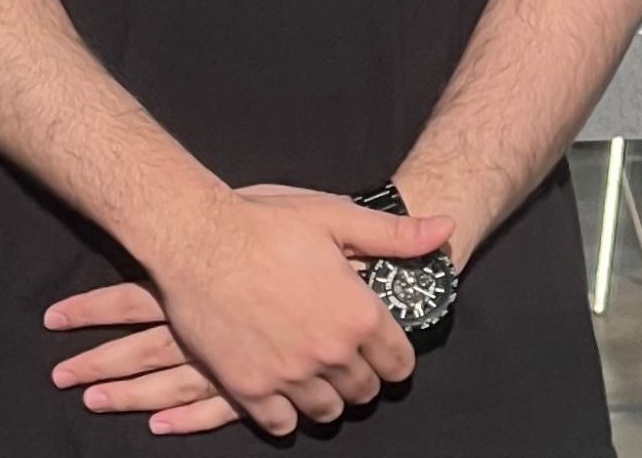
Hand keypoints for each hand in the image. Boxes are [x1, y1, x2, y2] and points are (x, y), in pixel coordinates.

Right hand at [47, 187, 449, 435]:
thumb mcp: (334, 216)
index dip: (392, 357)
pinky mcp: (249, 389)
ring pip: (326, 411)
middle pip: (364, 392)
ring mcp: (289, 376)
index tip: (380, 349)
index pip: (399, 364)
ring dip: (325, 396)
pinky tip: (281, 389)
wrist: (196, 238)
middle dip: (360, 376)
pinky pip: (281, 425)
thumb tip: (445, 230)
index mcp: (358, 314)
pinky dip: (285, 413)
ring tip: (313, 373)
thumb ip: (393, 234)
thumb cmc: (265, 222)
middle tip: (342, 356)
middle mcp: (330, 353)